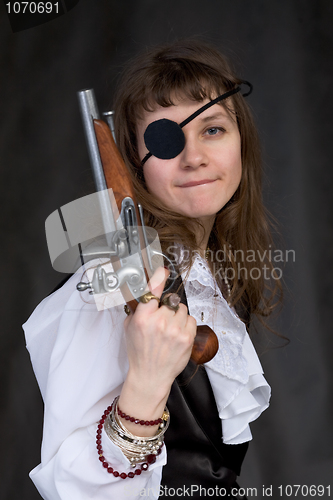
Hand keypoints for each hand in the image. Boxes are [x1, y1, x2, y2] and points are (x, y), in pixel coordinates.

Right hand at [119, 267, 195, 432]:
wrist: (150, 376)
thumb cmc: (139, 353)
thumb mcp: (129, 328)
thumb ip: (137, 310)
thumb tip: (144, 293)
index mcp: (142, 318)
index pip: (153, 291)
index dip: (159, 278)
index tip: (163, 270)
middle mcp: (159, 322)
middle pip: (170, 300)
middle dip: (167, 306)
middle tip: (162, 318)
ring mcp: (174, 330)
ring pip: (181, 308)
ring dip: (177, 315)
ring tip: (170, 328)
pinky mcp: (187, 338)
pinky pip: (190, 319)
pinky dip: (185, 324)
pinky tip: (177, 333)